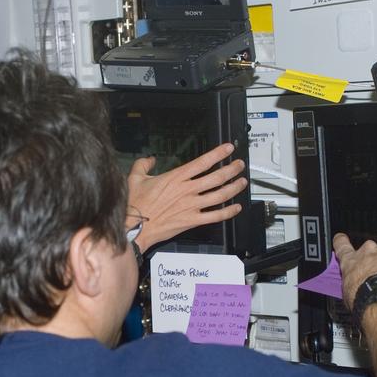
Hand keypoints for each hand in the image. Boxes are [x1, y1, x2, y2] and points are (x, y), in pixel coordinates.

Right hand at [127, 143, 246, 251]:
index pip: (203, 162)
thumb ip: (143, 165)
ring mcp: (192, 206)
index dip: (218, 154)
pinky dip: (228, 212)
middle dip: (232, 169)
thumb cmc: (136, 204)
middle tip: (239, 165)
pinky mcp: (192, 220)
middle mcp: (188, 190)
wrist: (135, 227)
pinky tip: (236, 208)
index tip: (228, 149)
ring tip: (242, 182)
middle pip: (217, 177)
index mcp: (176, 177)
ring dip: (234, 188)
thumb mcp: (135, 178)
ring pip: (220, 195)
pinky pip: (215, 216)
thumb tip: (149, 159)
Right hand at [333, 233, 376, 309]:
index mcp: (351, 260)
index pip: (342, 244)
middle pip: (372, 251)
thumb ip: (351, 281)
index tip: (342, 239)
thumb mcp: (347, 292)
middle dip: (375, 260)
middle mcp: (369, 250)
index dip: (342, 241)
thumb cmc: (362, 297)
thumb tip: (354, 286)